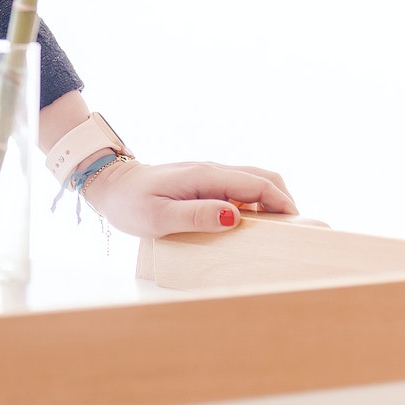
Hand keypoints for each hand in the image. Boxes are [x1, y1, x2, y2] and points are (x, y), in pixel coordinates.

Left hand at [83, 158, 297, 236]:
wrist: (109, 185)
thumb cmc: (130, 203)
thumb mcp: (159, 217)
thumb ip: (196, 216)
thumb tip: (234, 217)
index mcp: (205, 176)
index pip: (258, 185)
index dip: (282, 205)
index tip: (295, 228)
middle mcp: (212, 170)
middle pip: (264, 178)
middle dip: (283, 202)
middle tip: (289, 233)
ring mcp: (209, 174)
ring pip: (254, 181)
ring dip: (270, 203)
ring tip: (273, 232)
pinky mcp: (205, 182)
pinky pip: (239, 188)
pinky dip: (254, 204)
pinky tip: (249, 225)